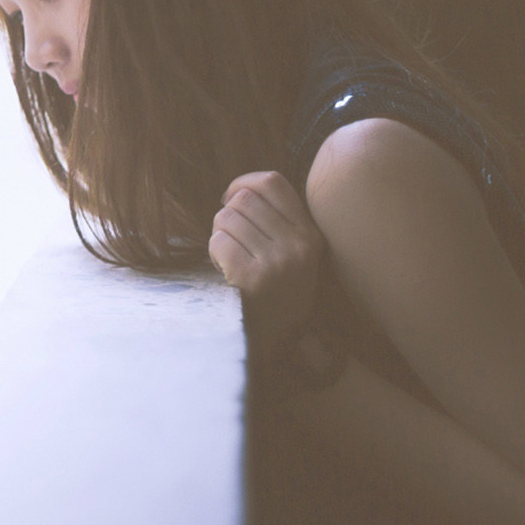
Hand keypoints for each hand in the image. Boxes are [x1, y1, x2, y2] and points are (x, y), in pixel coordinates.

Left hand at [209, 170, 325, 359]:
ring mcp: (278, 261)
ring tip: (230, 259)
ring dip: (218, 236)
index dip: (243, 183)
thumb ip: (276, 222)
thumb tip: (237, 191)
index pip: (272, 182)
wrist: (274, 343)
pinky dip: (214, 252)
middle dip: (226, 216)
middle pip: (242, 199)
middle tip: (230, 241)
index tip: (230, 198)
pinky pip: (218, 241)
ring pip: (226, 218)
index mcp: (310, 235)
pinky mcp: (253, 277)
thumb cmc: (274, 292)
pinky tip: (225, 271)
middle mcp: (298, 245)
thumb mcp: (292, 255)